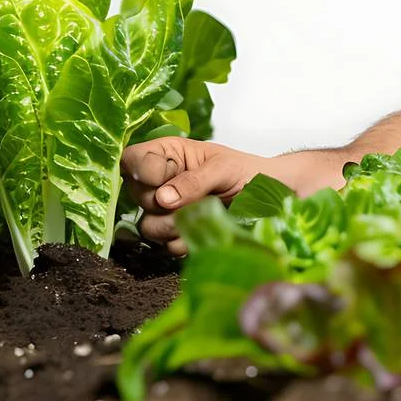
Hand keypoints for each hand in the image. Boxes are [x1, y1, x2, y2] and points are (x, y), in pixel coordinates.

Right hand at [121, 137, 270, 254]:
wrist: (268, 199)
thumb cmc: (246, 171)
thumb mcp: (222, 168)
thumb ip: (193, 180)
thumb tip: (163, 198)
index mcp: (167, 154)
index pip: (132, 160)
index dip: (144, 172)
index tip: (164, 179)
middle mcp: (161, 181)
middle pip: (136, 195)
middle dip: (162, 202)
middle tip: (191, 200)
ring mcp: (167, 210)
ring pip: (147, 225)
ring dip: (172, 226)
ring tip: (198, 216)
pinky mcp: (177, 234)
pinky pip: (166, 246)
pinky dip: (184, 242)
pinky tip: (202, 231)